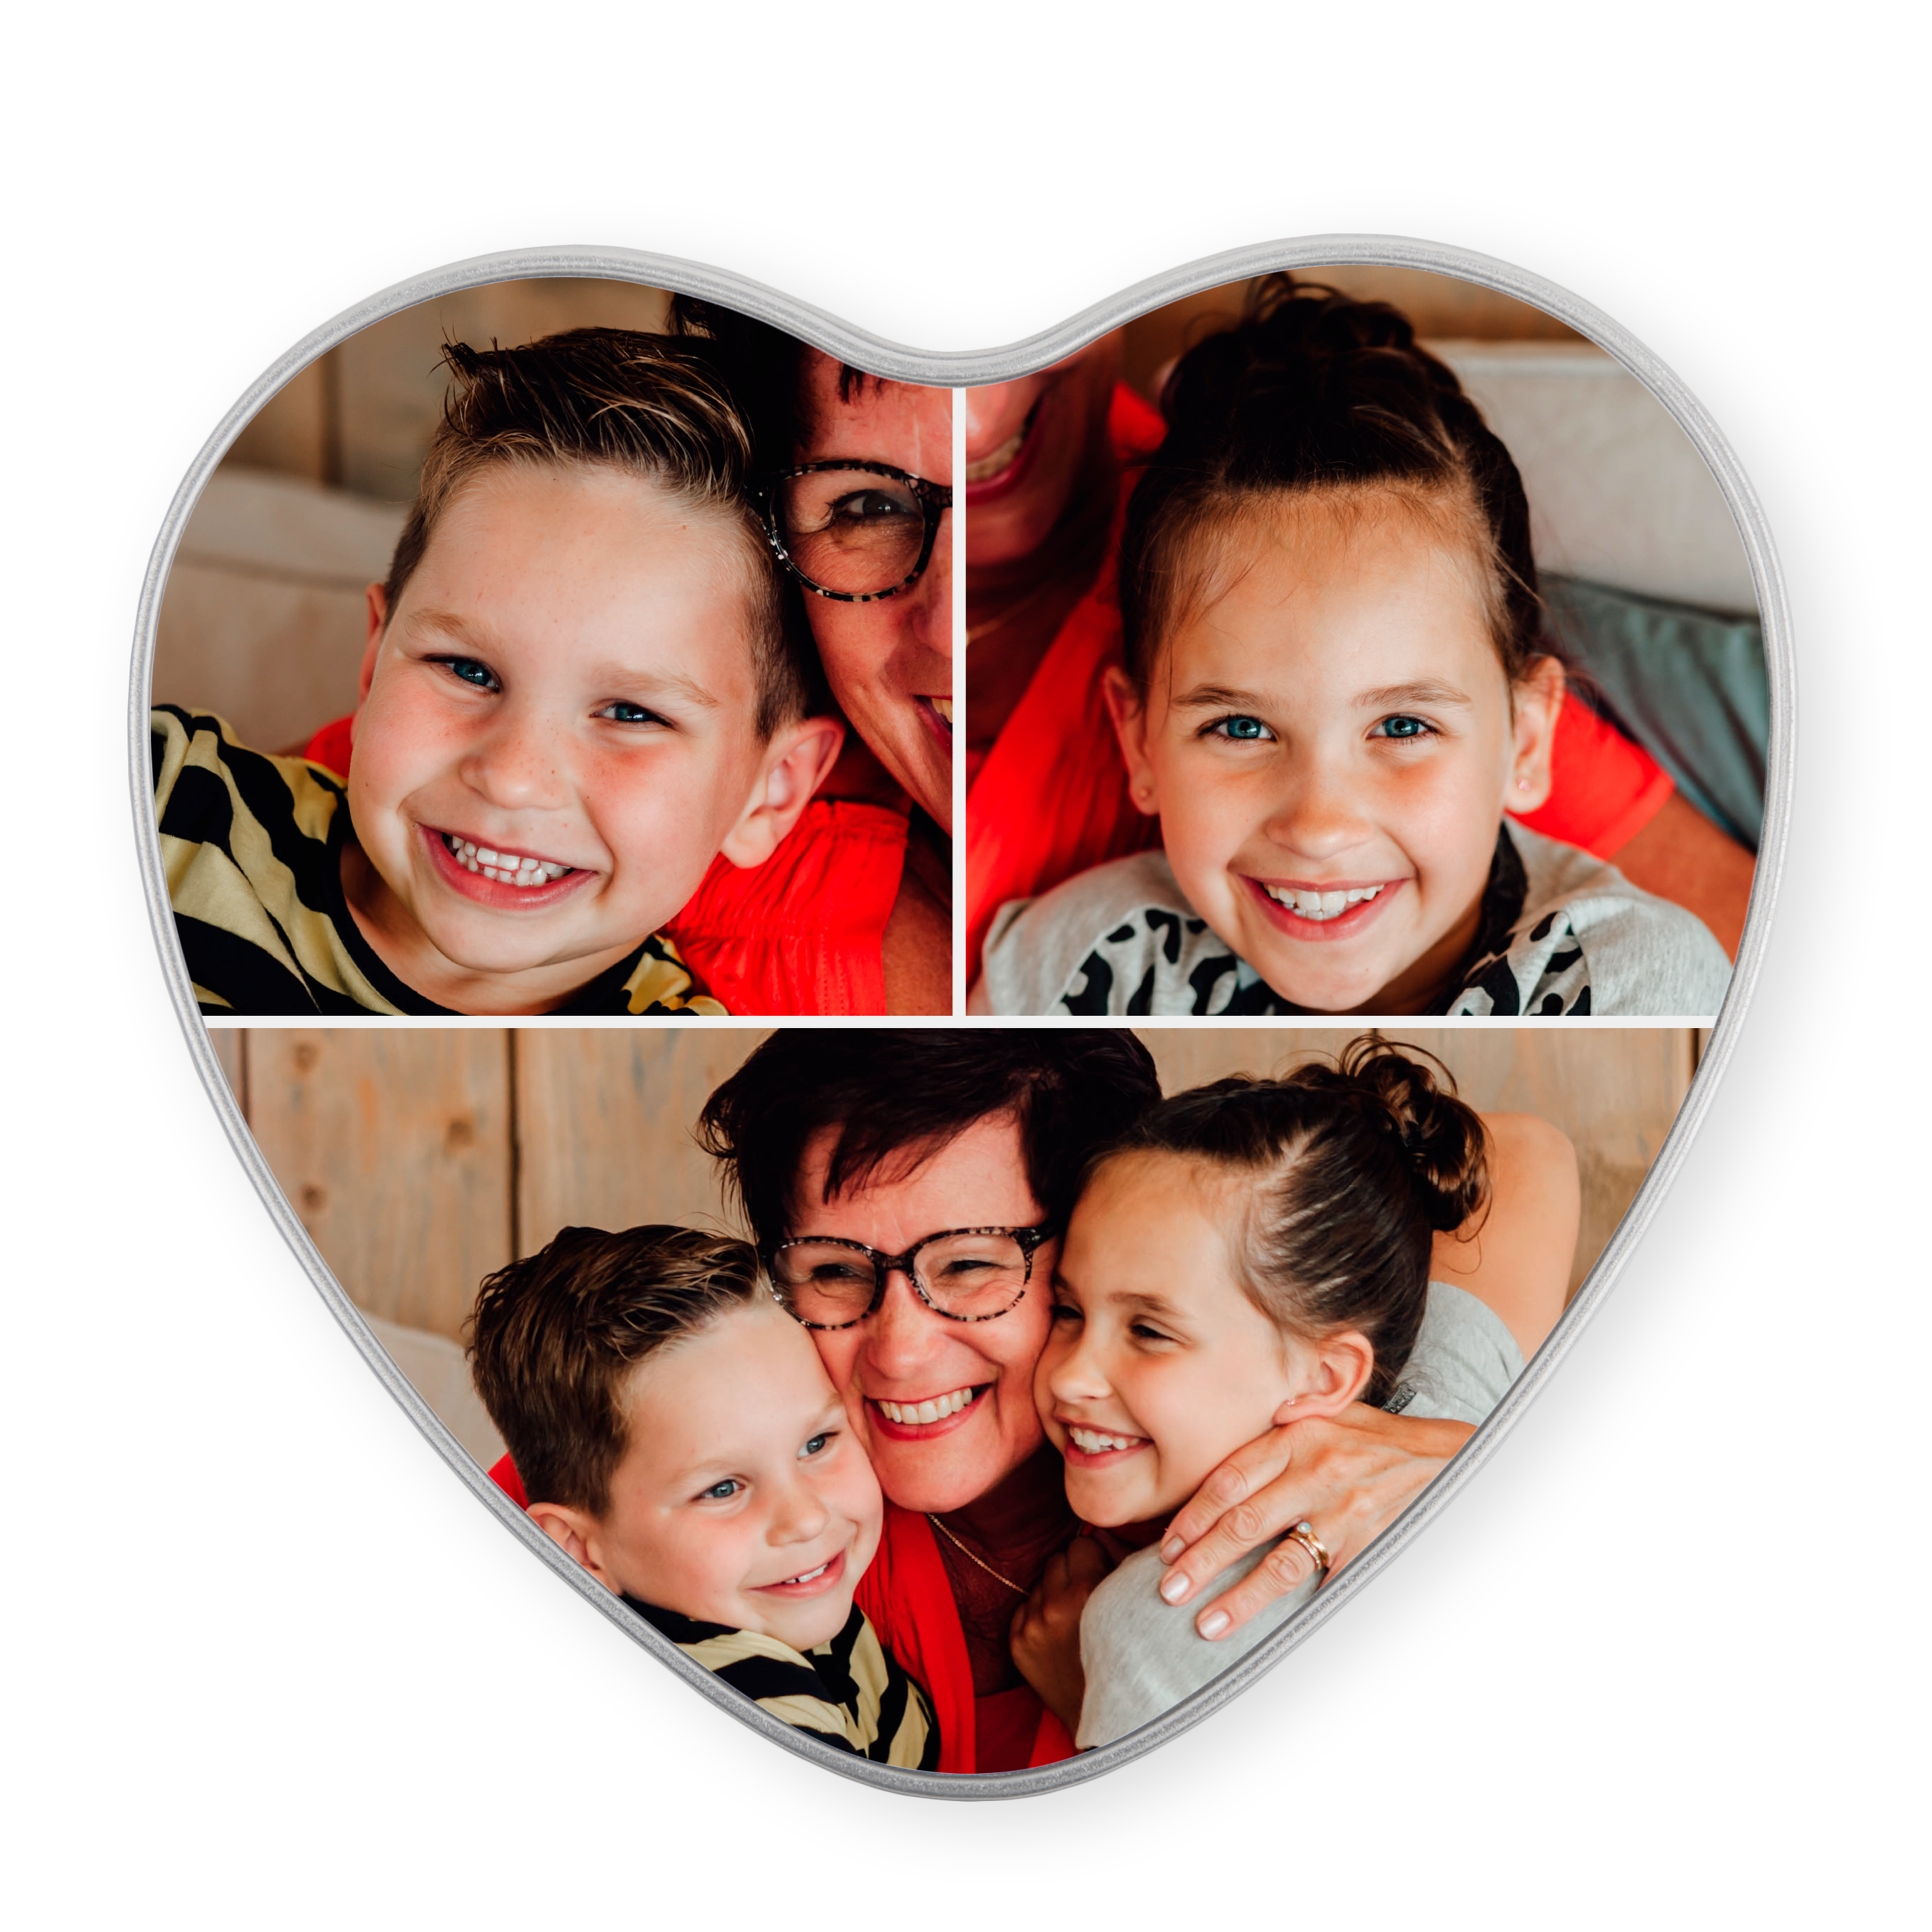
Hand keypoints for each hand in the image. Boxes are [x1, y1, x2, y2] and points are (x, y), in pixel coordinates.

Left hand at [1009, 1534, 1111, 1739]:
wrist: (1109, 1717)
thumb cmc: (1130, 1656)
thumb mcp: (1133, 1605)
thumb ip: (1119, 1560)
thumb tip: (1099, 1531)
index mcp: (1087, 1593)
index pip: (1080, 1544)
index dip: (1093, 1557)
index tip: (1099, 1573)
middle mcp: (1054, 1607)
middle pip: (1056, 1558)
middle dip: (1072, 1571)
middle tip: (1086, 1593)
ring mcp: (1032, 1627)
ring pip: (1039, 1582)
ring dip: (1054, 1592)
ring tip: (1073, 1616)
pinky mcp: (1017, 1645)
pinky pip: (1023, 1608)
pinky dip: (1038, 1615)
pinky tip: (1057, 1633)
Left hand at [1154, 1403, 1475, 1642]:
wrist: (1453, 1460)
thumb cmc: (1387, 1441)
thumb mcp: (1338, 1414)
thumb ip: (1292, 1420)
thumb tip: (1255, 1419)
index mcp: (1300, 1435)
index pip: (1230, 1478)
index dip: (1194, 1514)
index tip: (1168, 1543)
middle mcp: (1318, 1470)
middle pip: (1243, 1522)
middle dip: (1200, 1559)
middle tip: (1168, 1589)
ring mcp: (1344, 1512)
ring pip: (1278, 1562)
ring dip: (1237, 1597)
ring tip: (1204, 1622)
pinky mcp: (1369, 1547)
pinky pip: (1323, 1583)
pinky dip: (1294, 1610)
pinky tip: (1267, 1634)